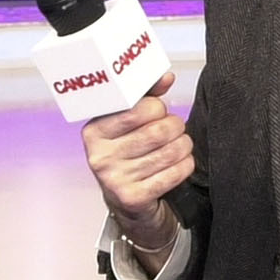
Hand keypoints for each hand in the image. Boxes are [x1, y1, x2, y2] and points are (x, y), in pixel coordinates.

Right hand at [80, 72, 192, 248]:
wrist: (124, 200)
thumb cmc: (127, 154)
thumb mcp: (127, 123)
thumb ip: (145, 96)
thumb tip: (165, 78)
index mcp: (94, 131)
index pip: (136, 109)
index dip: (156, 108)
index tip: (157, 111)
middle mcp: (100, 156)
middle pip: (157, 130)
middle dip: (175, 126)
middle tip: (175, 128)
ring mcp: (115, 179)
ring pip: (169, 151)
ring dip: (183, 145)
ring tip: (181, 144)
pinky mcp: (133, 197)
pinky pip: (173, 174)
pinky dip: (185, 165)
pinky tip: (181, 162)